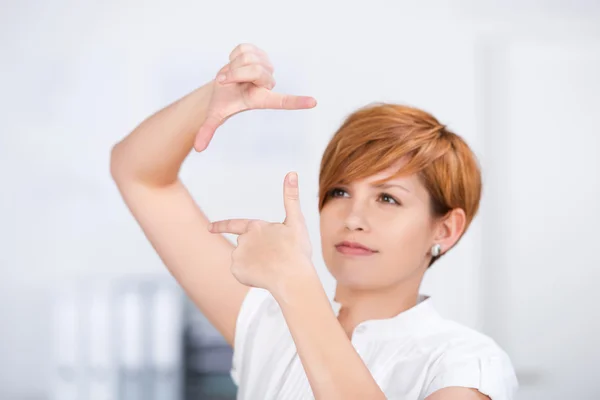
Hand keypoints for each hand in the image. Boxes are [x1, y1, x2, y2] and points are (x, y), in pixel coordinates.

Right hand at [194, 43, 317, 151]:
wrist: (222, 84)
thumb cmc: (224, 101)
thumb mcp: (215, 114)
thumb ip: (207, 130)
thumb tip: (197, 148)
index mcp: (261, 100)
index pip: (282, 102)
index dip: (297, 102)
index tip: (313, 103)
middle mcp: (267, 84)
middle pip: (255, 71)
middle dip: (234, 73)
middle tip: (224, 80)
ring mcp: (265, 67)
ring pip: (249, 57)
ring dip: (232, 64)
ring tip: (231, 74)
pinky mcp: (260, 53)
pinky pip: (244, 48)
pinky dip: (233, 55)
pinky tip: (234, 63)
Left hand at [207, 172, 315, 294]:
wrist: (293, 278)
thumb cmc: (297, 250)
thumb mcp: (296, 221)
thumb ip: (291, 197)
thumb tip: (292, 173)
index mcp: (255, 227)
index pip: (233, 224)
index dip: (221, 226)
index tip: (209, 228)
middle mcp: (242, 239)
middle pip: (246, 247)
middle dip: (257, 252)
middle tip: (275, 258)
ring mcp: (237, 255)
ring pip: (244, 261)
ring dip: (255, 264)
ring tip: (272, 267)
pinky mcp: (236, 271)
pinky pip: (242, 274)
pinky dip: (251, 277)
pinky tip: (264, 276)